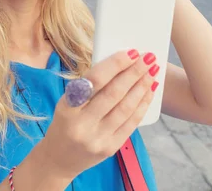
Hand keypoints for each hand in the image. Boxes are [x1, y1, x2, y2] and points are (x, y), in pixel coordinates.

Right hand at [38, 50, 159, 179]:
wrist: (58, 159)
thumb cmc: (65, 122)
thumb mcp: (66, 103)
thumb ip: (89, 87)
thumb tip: (120, 64)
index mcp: (68, 108)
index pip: (95, 81)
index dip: (115, 65)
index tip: (131, 53)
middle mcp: (82, 125)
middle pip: (114, 94)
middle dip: (134, 73)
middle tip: (148, 58)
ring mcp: (97, 139)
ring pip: (126, 108)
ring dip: (142, 87)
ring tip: (152, 72)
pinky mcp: (110, 148)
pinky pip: (131, 123)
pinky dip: (142, 105)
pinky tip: (149, 91)